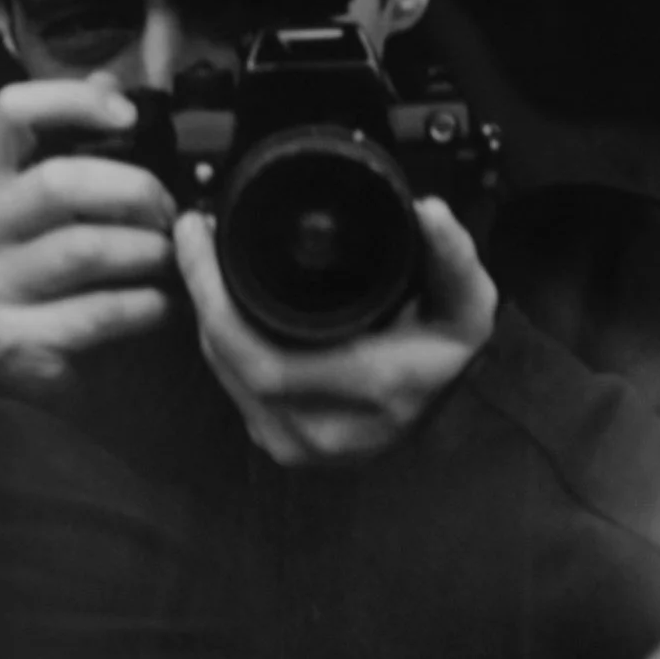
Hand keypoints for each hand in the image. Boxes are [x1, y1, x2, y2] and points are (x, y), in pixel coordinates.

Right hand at [0, 75, 178, 386]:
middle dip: (135, 190)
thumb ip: (70, 143)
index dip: (76, 101)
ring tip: (173, 258)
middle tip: (171, 211)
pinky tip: (163, 305)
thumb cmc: (33, 271)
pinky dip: (147, 306)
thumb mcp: (40, 204)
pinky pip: (99, 312)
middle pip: (58, 182)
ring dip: (148, 251)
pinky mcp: (12, 340)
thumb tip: (113, 81)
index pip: (13, 110)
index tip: (130, 116)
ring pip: (85, 249)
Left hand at [176, 196, 495, 466]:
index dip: (216, 298)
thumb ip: (453, 258)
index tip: (201, 234)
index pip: (262, 359)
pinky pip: (232, 386)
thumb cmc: (447, 353)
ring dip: (206, 316)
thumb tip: (429, 212)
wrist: (438, 406)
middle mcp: (323, 431)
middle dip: (201, 295)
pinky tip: (220, 303)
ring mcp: (296, 446)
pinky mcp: (278, 443)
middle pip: (230, 363)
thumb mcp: (466, 305)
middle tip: (193, 238)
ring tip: (202, 260)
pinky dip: (221, 341)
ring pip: (224, 375)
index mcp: (367, 394)